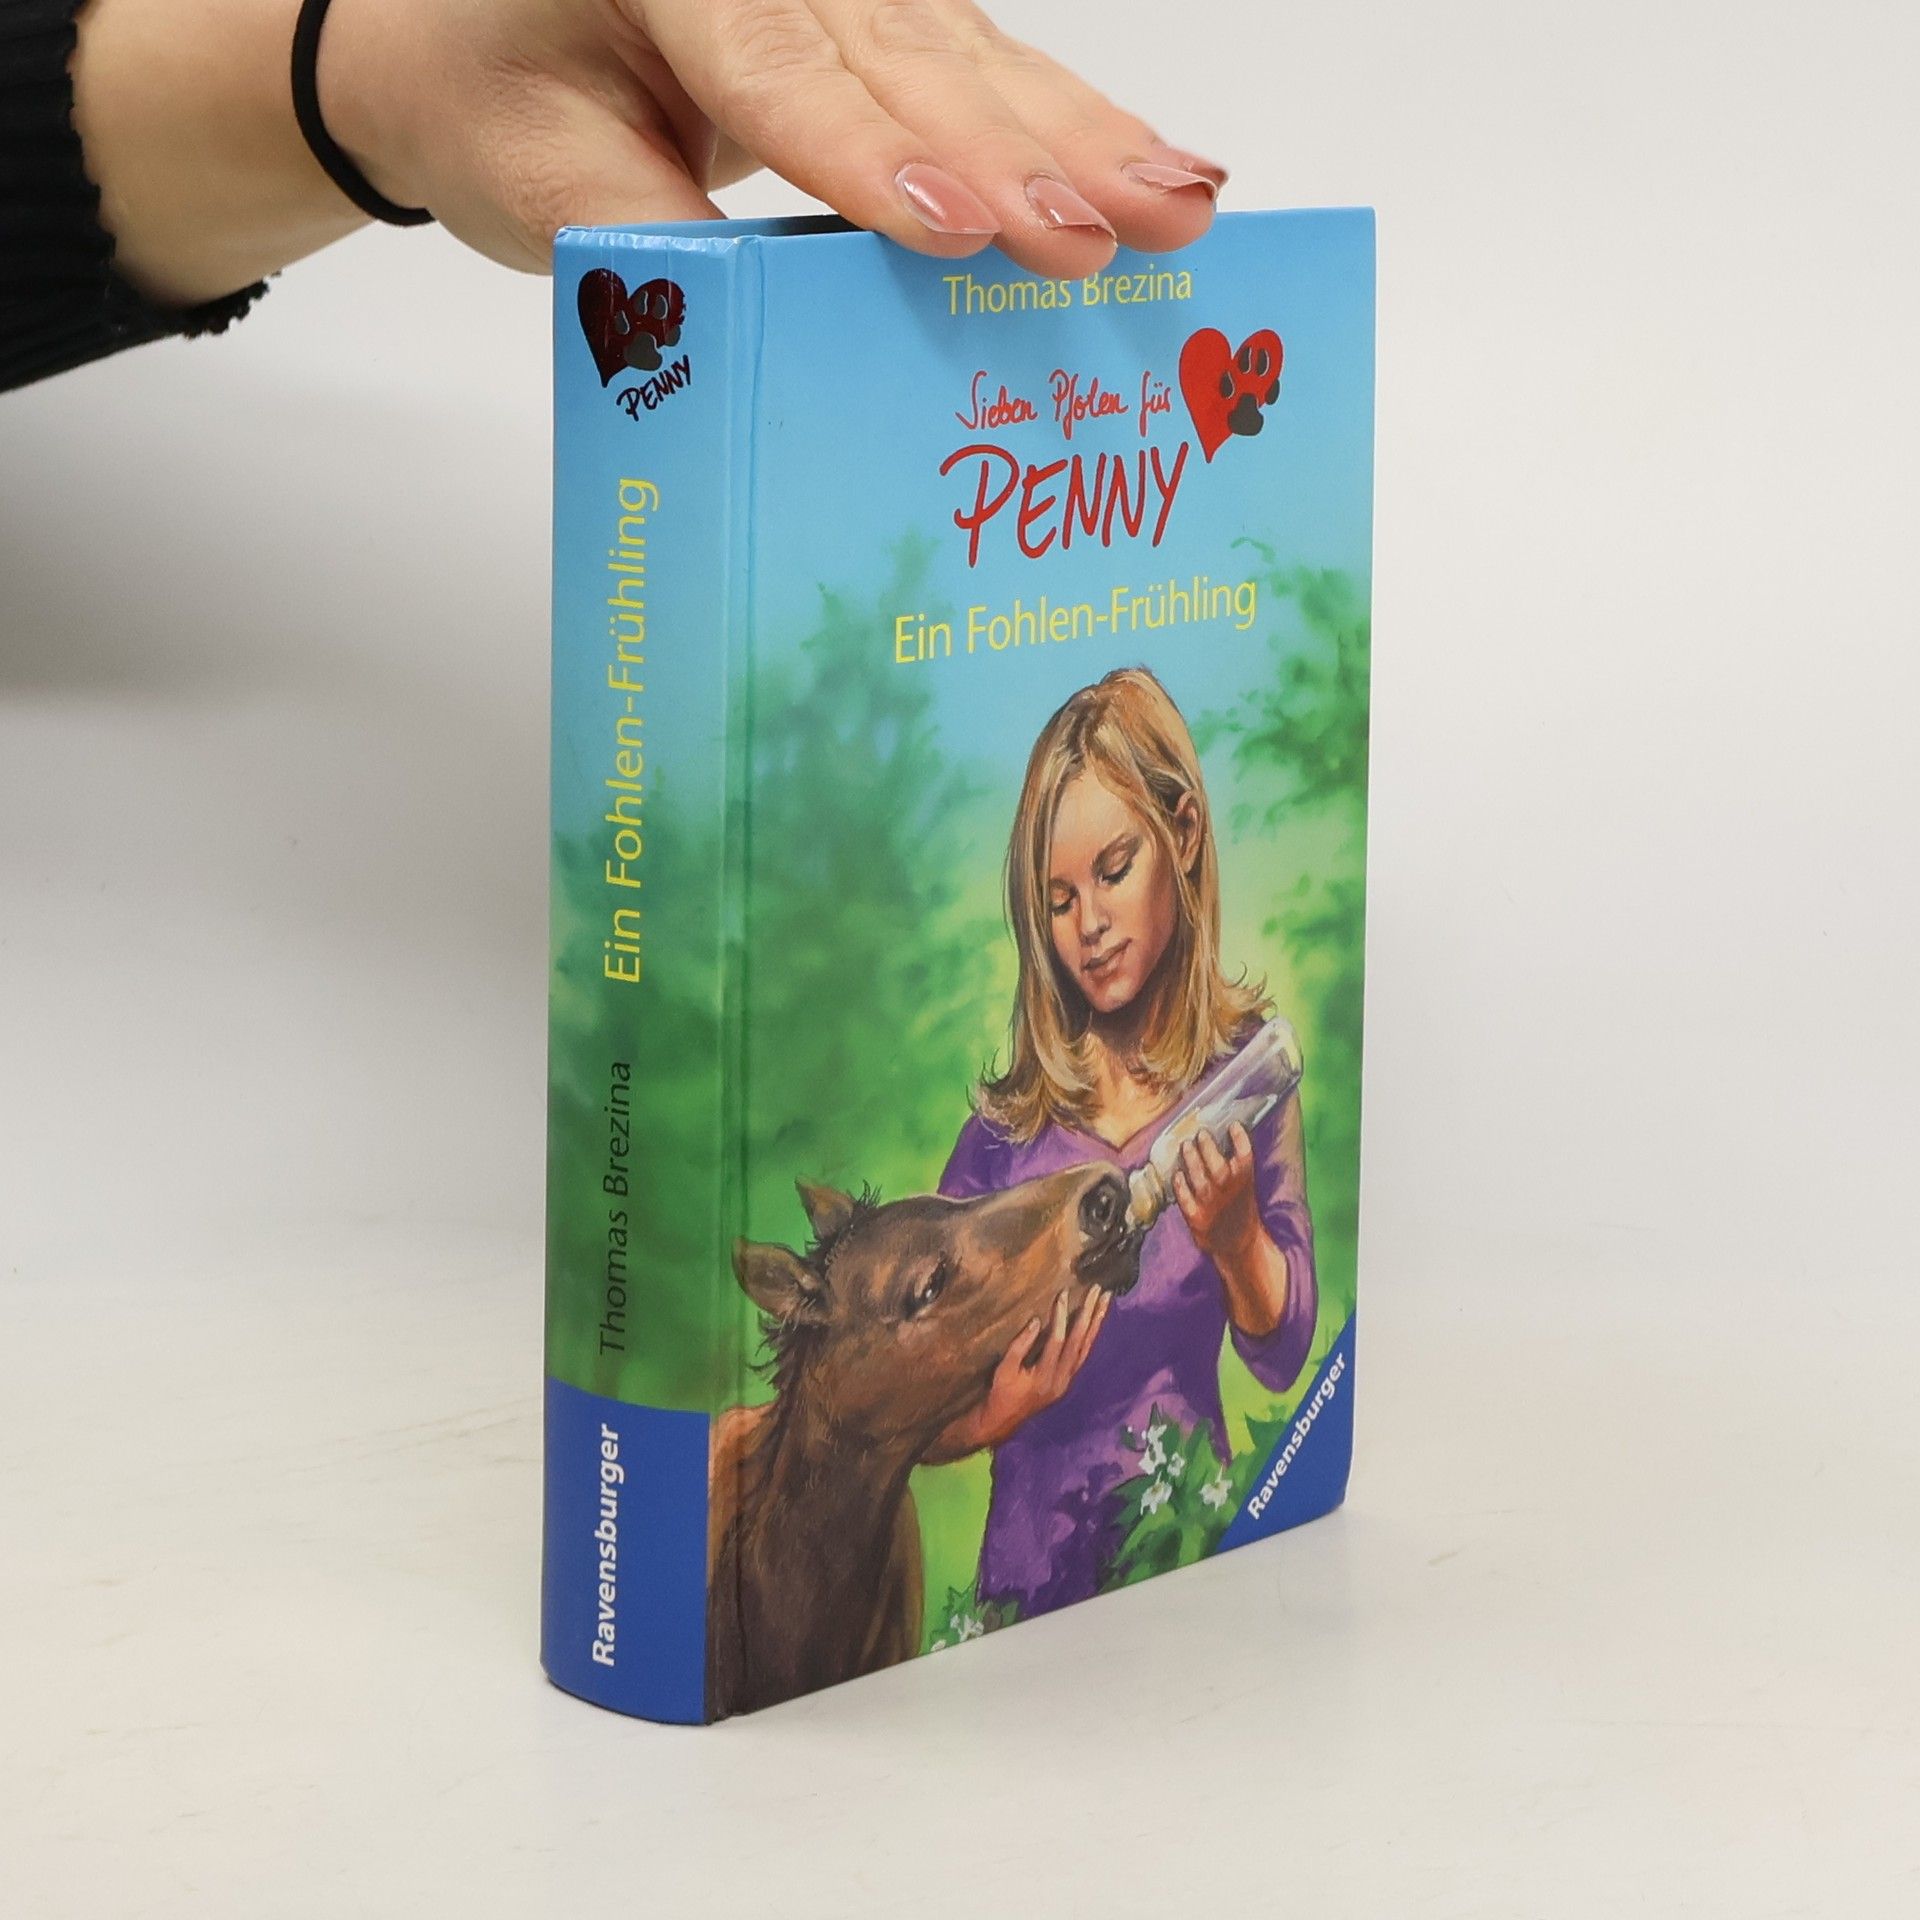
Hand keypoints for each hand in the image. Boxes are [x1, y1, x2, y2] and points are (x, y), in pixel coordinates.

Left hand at [323, 0, 1223, 273]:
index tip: (962, 231)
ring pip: (974, 60)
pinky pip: (988, 68)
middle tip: (1113, 235)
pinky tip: (1159, 162)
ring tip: (1177, 204)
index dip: (876, 157)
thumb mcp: (544, 180)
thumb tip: (768, 324)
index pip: (781, 73)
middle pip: (910, 62)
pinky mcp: (887, 19)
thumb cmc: (503, 96)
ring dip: (1084, 141)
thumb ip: (653, 245)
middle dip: (1023, 158)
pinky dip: (1076, 124)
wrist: (480, 27)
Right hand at [936, 1285, 1109, 1456]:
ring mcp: (1067, 1380)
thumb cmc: (1001, 1393)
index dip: (1061, 1316)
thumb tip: (1036, 1321)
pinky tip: (1095, 1323)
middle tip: (1099, 1291)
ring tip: (1105, 1302)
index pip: (1058, 1341)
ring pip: (1086, 1348)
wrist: (1005, 1420)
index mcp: (1045, 1376)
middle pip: (1080, 1342)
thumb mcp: (1004, 1369)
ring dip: (1096, 1324)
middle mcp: (1062, 1378)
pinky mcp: (1067, 1380)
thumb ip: (1020, 1345)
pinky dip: (1090, 1337)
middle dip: (1090, 1314)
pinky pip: (1083, 1355)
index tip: (1064, 1293)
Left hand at [1172, 1120, 1260, 1265]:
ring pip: (1199, 1179)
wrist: (1239, 1245)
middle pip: (1218, 1166)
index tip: (1233, 1125)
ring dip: (1191, 1160)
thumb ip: (1235, 1166)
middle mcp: (1229, 1193)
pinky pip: (1185, 1199)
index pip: (1245, 1156)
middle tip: (1201, 1133)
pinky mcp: (1196, 1219)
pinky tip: (1176, 1174)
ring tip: (1185, 1145)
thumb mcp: (1244, 1186)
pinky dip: (1180, 1185)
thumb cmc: (1238, 1208)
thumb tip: (1219, 1137)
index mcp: (1245, 1183)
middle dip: (1208, 1147)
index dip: (1240, 1139)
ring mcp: (1211, 1207)